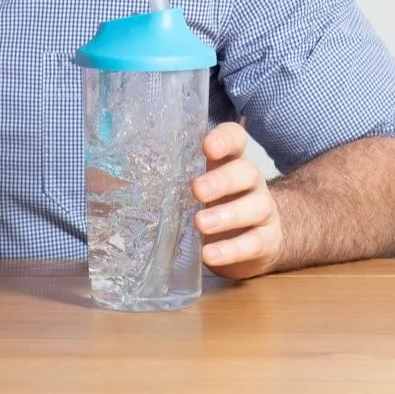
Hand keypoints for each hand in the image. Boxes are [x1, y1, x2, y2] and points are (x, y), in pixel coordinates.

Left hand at [191, 122, 284, 279]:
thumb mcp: (199, 189)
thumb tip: (127, 180)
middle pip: (246, 172)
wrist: (256, 243)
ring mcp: (263, 210)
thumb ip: (178, 179)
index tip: (207, 147)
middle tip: (196, 190)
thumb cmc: (217, 207)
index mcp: (232, 162)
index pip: (236, 139)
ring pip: (255, 206)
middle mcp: (251, 182)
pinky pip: (254, 243)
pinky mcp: (267, 240)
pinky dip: (231, 250)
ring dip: (226, 215)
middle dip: (221, 180)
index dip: (225, 140)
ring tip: (200, 224)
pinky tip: (210, 254)